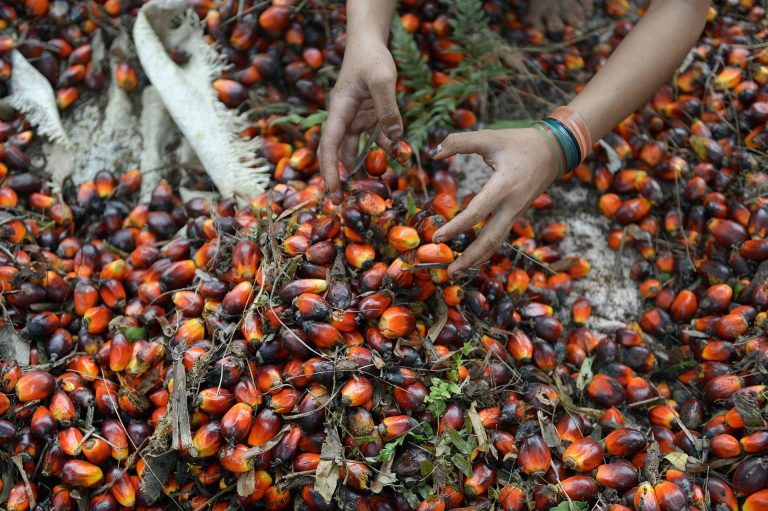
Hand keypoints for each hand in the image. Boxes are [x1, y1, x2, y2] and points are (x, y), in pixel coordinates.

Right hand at [319, 37, 402, 203]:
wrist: (370, 41)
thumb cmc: (371, 57)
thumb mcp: (383, 80)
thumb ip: (389, 110)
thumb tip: (395, 140)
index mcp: (340, 111)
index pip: (328, 146)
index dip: (328, 171)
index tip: (332, 192)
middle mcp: (344, 118)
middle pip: (337, 152)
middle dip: (339, 176)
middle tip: (342, 202)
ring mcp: (356, 118)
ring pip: (357, 148)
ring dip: (367, 163)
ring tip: (375, 183)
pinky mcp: (369, 115)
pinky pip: (376, 137)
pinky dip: (386, 147)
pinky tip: (399, 154)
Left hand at [430, 128, 559, 275]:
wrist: (556, 150)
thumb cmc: (520, 142)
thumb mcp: (490, 137)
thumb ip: (460, 142)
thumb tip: (434, 152)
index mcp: (504, 186)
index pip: (477, 212)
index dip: (456, 227)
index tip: (437, 238)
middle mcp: (512, 204)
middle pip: (490, 239)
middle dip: (469, 258)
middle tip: (449, 273)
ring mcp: (516, 212)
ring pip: (496, 242)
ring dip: (477, 259)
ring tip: (457, 272)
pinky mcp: (516, 214)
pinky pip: (500, 236)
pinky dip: (485, 249)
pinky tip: (471, 257)